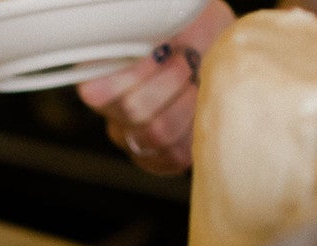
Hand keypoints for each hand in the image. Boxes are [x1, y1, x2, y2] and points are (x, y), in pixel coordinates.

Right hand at [76, 0, 234, 174]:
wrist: (219, 48)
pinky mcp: (161, 159)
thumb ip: (144, 26)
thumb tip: (141, 29)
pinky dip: (196, 126)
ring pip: (156, 133)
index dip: (134, 73)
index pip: (96, 92)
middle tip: (186, 58)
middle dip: (170, 79)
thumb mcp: (167, 16)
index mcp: (101, 76)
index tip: (161, 48)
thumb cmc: (191, 27)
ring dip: (187, 101)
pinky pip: (175, 155)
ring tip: (196, 79)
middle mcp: (113, 113)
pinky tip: (200, 104)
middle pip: (134, 110)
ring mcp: (135, 139)